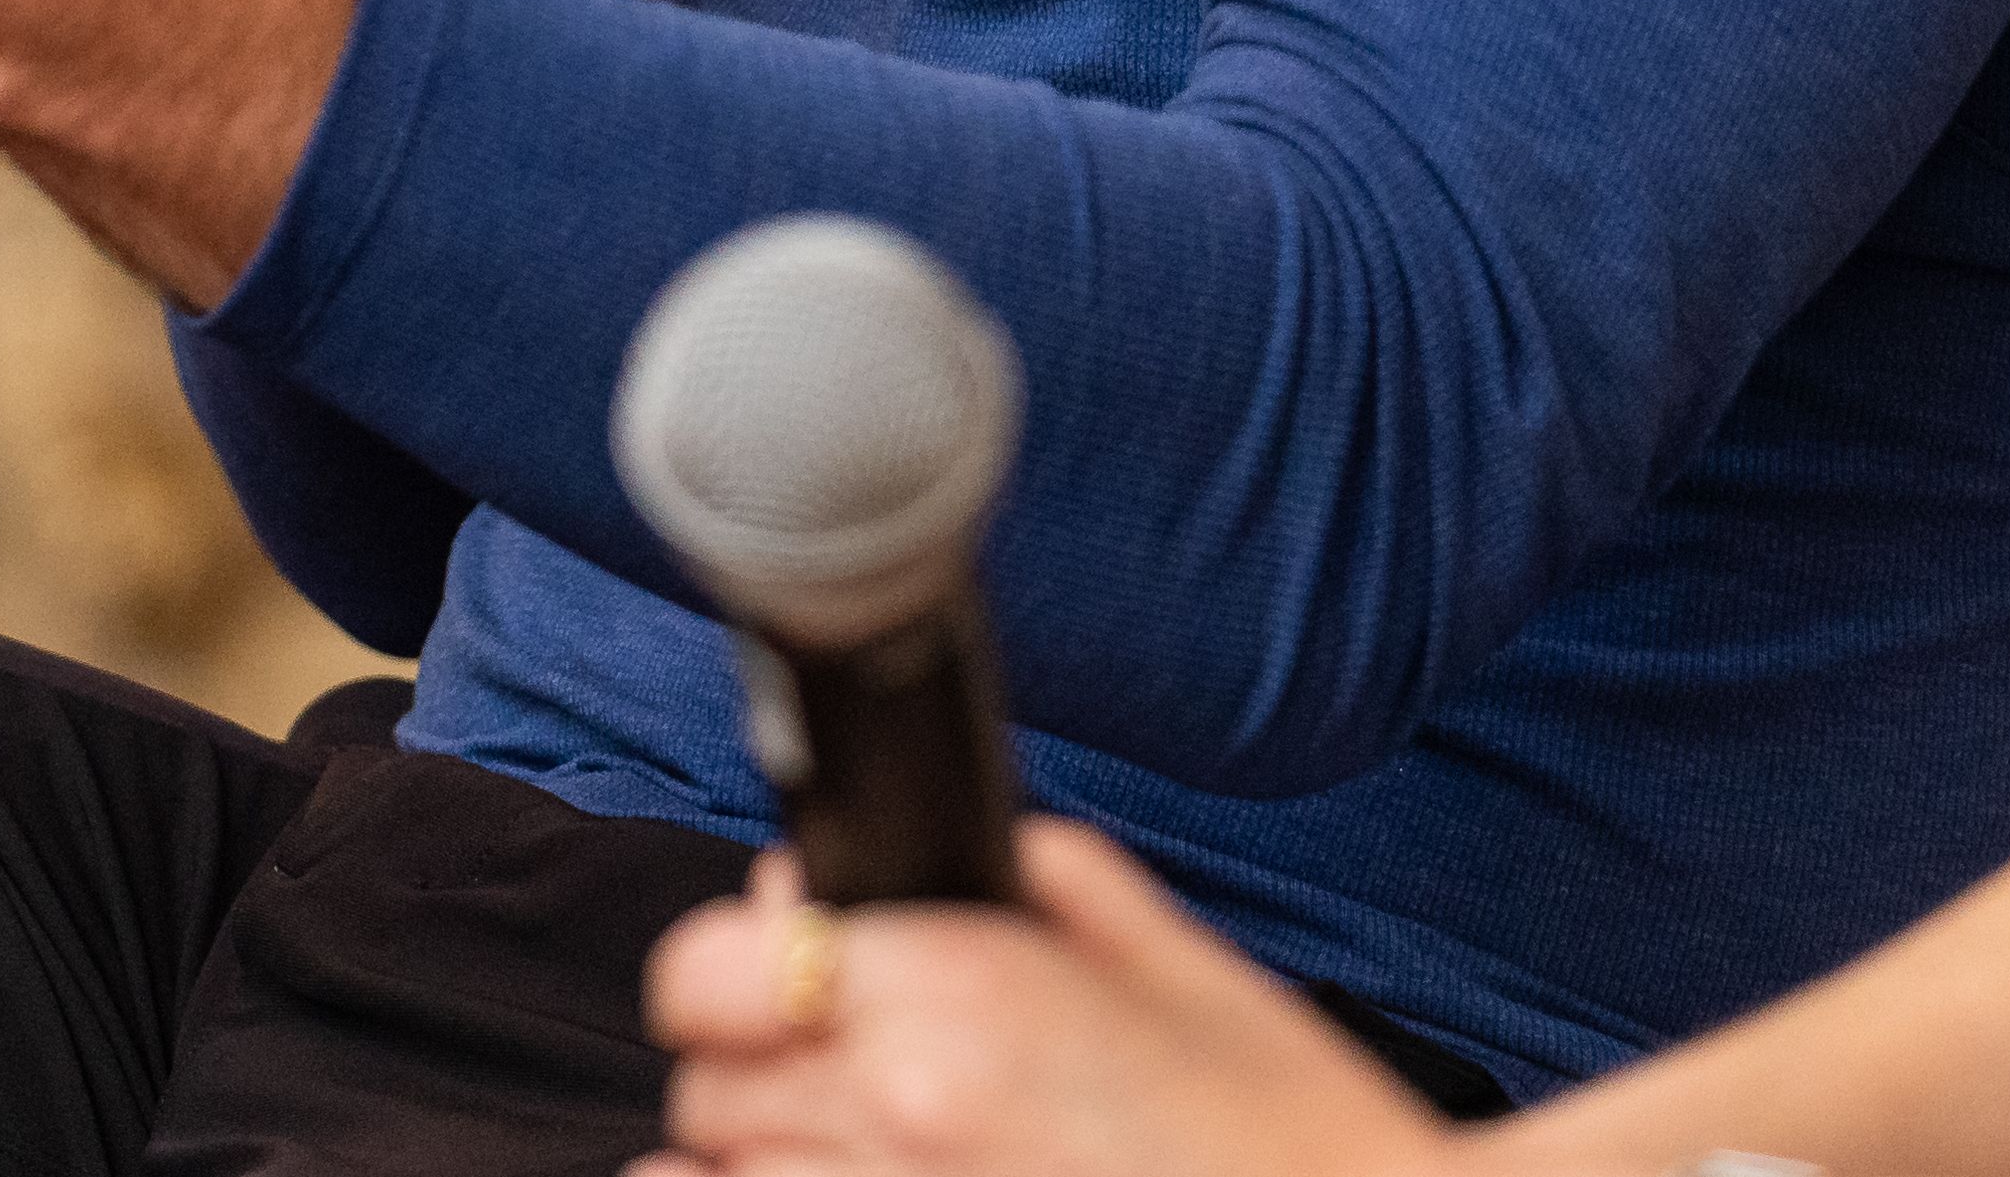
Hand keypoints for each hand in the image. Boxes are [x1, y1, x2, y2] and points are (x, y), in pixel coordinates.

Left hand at [642, 830, 1460, 1176]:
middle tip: (864, 1097)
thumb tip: (919, 864)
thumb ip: (1039, 891)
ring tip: (879, 1170)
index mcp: (957, 999)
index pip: (709, 966)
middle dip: (767, 1084)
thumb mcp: (1183, 973)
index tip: (787, 988)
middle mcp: (895, 1118)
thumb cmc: (1301, 1144)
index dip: (742, 970)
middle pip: (708, 1094)